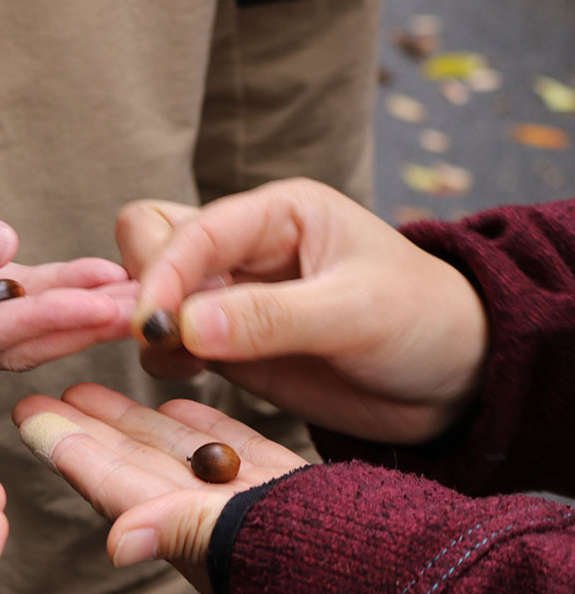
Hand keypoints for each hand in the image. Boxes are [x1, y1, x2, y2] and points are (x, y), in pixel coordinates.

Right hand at [0, 149, 135, 370]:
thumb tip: (1, 245)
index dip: (38, 322)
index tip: (96, 306)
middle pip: (4, 346)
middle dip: (71, 329)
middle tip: (139, 312)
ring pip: (15, 332)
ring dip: (74, 317)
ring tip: (136, 298)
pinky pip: (12, 302)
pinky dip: (56, 293)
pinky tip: (101, 278)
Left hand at [14, 383, 305, 593]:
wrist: (403, 576)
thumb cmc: (322, 563)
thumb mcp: (245, 542)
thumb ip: (176, 532)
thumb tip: (114, 544)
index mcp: (186, 530)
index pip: (111, 482)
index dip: (68, 448)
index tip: (27, 415)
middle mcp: (205, 519)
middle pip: (129, 463)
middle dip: (87, 428)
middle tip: (41, 392)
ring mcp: (243, 503)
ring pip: (173, 451)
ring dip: (132, 420)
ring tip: (92, 383)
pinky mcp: (282, 489)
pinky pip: (228, 448)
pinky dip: (200, 423)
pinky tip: (178, 398)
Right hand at [116, 179, 488, 442]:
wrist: (453, 379)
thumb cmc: (422, 323)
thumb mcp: (356, 314)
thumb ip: (271, 318)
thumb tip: (185, 325)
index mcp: (278, 214)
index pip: (191, 228)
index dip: (163, 273)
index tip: (152, 325)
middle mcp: (245, 247)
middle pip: (150, 238)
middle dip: (139, 284)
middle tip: (153, 334)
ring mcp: (230, 297)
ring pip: (149, 289)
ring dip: (144, 323)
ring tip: (169, 356)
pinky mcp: (226, 344)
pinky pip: (166, 341)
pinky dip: (160, 356)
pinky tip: (184, 373)